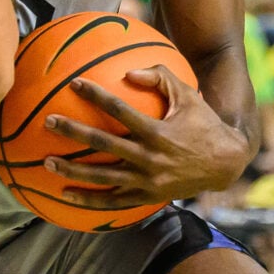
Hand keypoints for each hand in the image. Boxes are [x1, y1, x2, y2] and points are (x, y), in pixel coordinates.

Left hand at [40, 68, 247, 206]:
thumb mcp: (188, 95)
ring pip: (103, 178)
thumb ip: (160, 78)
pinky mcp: (147, 198)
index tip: (75, 83)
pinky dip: (88, 200)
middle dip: (74, 131)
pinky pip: (112, 202)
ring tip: (47, 162)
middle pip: (104, 144)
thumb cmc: (204, 123)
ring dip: (72, 171)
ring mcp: (147, 181)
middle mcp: (151, 158)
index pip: (120, 110)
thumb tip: (126, 72)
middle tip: (50, 121)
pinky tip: (65, 194)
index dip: (96, 95)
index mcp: (159, 131)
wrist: (225, 164)